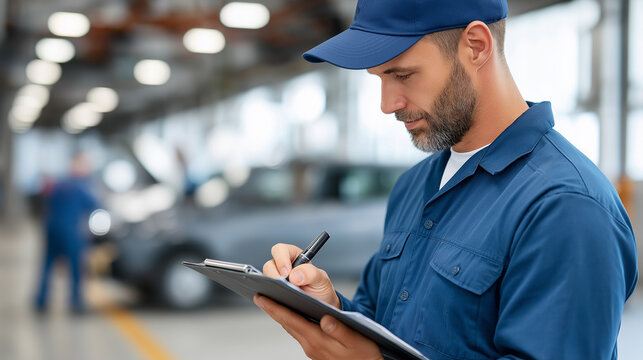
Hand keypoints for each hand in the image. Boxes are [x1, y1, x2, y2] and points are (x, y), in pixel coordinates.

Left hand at [254, 295, 382, 359]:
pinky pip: (299, 333)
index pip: (292, 321)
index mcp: (319, 340)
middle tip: (259, 296)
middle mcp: (312, 345)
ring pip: (292, 329)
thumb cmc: (365, 354)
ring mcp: (312, 349)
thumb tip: (326, 319)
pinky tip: (290, 316)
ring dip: (280, 316)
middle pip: (287, 324)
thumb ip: (340, 330)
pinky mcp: (316, 350)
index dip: (276, 309)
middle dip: (273, 310)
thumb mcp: (357, 341)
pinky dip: (291, 322)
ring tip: (270, 303)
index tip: (262, 298)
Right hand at [262, 243, 339, 307]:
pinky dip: (269, 299)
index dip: (281, 259)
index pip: (280, 250)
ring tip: (284, 296)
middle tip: (284, 286)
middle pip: (269, 266)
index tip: (286, 273)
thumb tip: (294, 276)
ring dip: (272, 288)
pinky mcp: (272, 294)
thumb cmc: (320, 289)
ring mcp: (276, 282)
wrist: (321, 307)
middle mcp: (282, 268)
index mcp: (293, 257)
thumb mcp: (321, 280)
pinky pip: (265, 295)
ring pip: (265, 281)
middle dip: (274, 276)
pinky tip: (279, 304)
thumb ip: (311, 273)